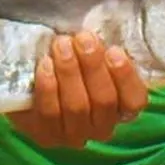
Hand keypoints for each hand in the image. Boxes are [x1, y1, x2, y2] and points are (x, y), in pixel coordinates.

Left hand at [7, 32, 148, 149]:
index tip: (114, 50)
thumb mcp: (88, 54)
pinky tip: (45, 65)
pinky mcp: (46, 136)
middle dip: (93, 67)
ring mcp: (74, 135)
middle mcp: (102, 126)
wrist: (29, 84)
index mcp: (120, 107)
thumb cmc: (69, 63)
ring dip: (70, 73)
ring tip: (62, 45)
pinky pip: (49, 114)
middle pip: (104, 101)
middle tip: (82, 39)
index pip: (135, 100)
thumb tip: (101, 28)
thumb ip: (100, 48)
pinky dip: (48, 87)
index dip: (126, 77)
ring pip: (77, 107)